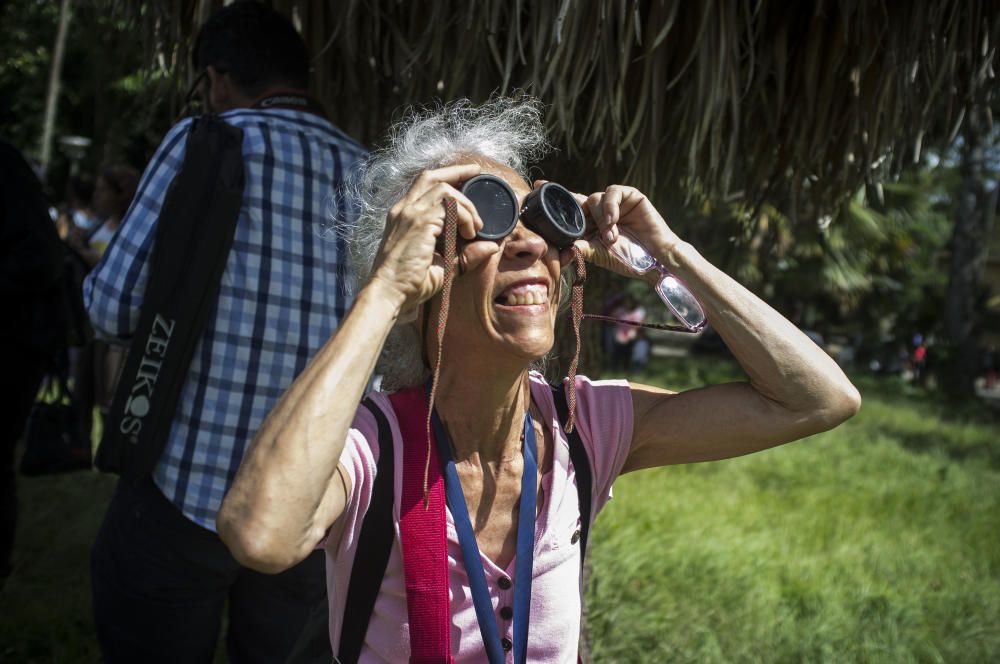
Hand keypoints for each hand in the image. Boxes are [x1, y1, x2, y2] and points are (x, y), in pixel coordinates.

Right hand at [370, 164, 498, 319]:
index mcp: (403, 216)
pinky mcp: (419, 223)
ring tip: (475, 226)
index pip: (424, 185)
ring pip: (444, 190)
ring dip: (466, 204)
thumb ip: (466, 255)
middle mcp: (404, 210)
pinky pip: (449, 207)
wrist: (388, 294)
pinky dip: (464, 217)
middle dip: (458, 172)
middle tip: (477, 173)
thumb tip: (491, 246)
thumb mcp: (443, 266)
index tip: (467, 178)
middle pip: (432, 177)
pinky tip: (469, 232)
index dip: (447, 177)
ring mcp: (410, 214)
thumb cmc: (409, 284)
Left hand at [538, 182, 681, 274]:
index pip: (568, 209)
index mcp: (589, 225)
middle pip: (578, 199)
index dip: (554, 197)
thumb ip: (581, 248)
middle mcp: (599, 211)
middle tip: (550, 193)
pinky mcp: (630, 196)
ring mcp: (614, 203)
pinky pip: (612, 193)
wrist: (654, 260)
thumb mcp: (599, 255)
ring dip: (600, 218)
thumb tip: (560, 249)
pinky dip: (610, 207)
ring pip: (594, 198)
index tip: (536, 186)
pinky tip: (613, 221)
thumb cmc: (628, 259)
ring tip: (610, 236)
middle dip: (566, 198)